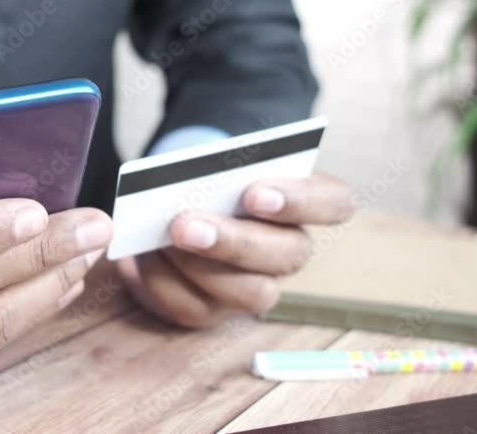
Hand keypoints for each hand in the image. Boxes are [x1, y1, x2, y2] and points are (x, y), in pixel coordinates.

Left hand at [115, 173, 353, 326]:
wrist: (170, 205)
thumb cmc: (201, 177)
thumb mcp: (209, 164)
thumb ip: (211, 170)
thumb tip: (187, 186)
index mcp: (304, 200)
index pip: (335, 202)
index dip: (302, 201)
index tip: (254, 192)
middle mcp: (290, 249)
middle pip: (289, 255)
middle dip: (235, 241)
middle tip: (185, 223)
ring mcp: (258, 286)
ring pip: (251, 294)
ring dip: (201, 267)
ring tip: (162, 239)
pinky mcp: (215, 311)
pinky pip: (196, 310)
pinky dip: (164, 283)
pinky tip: (141, 258)